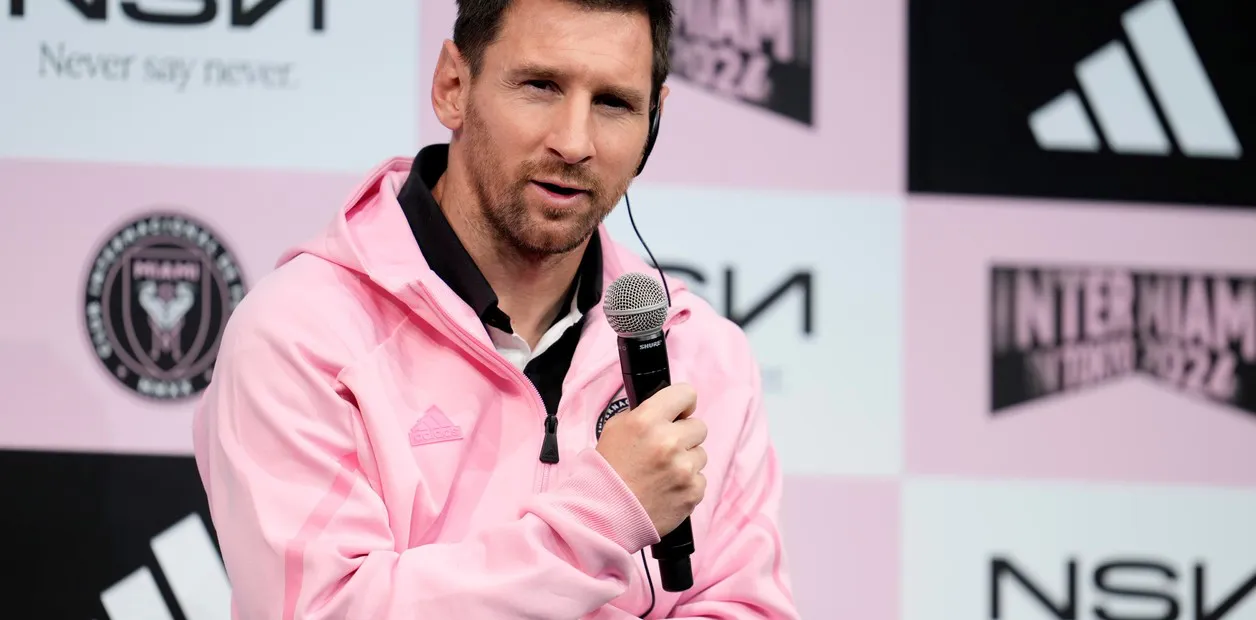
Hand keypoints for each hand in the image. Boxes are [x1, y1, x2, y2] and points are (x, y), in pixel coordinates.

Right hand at [596, 383, 707, 536]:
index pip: (685, 394)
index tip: (680, 413)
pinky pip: (700, 479)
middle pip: (698, 426)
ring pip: (700, 454)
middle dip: (684, 436)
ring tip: (661, 473)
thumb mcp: (616, 429)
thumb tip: (667, 409)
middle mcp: (668, 441)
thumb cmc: (607, 471)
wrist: (603, 514)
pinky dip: (686, 484)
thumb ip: (644, 414)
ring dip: (686, 461)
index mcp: (647, 420)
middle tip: (665, 449)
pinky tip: (666, 489)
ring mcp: (684, 468)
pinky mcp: (693, 492)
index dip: (683, 403)